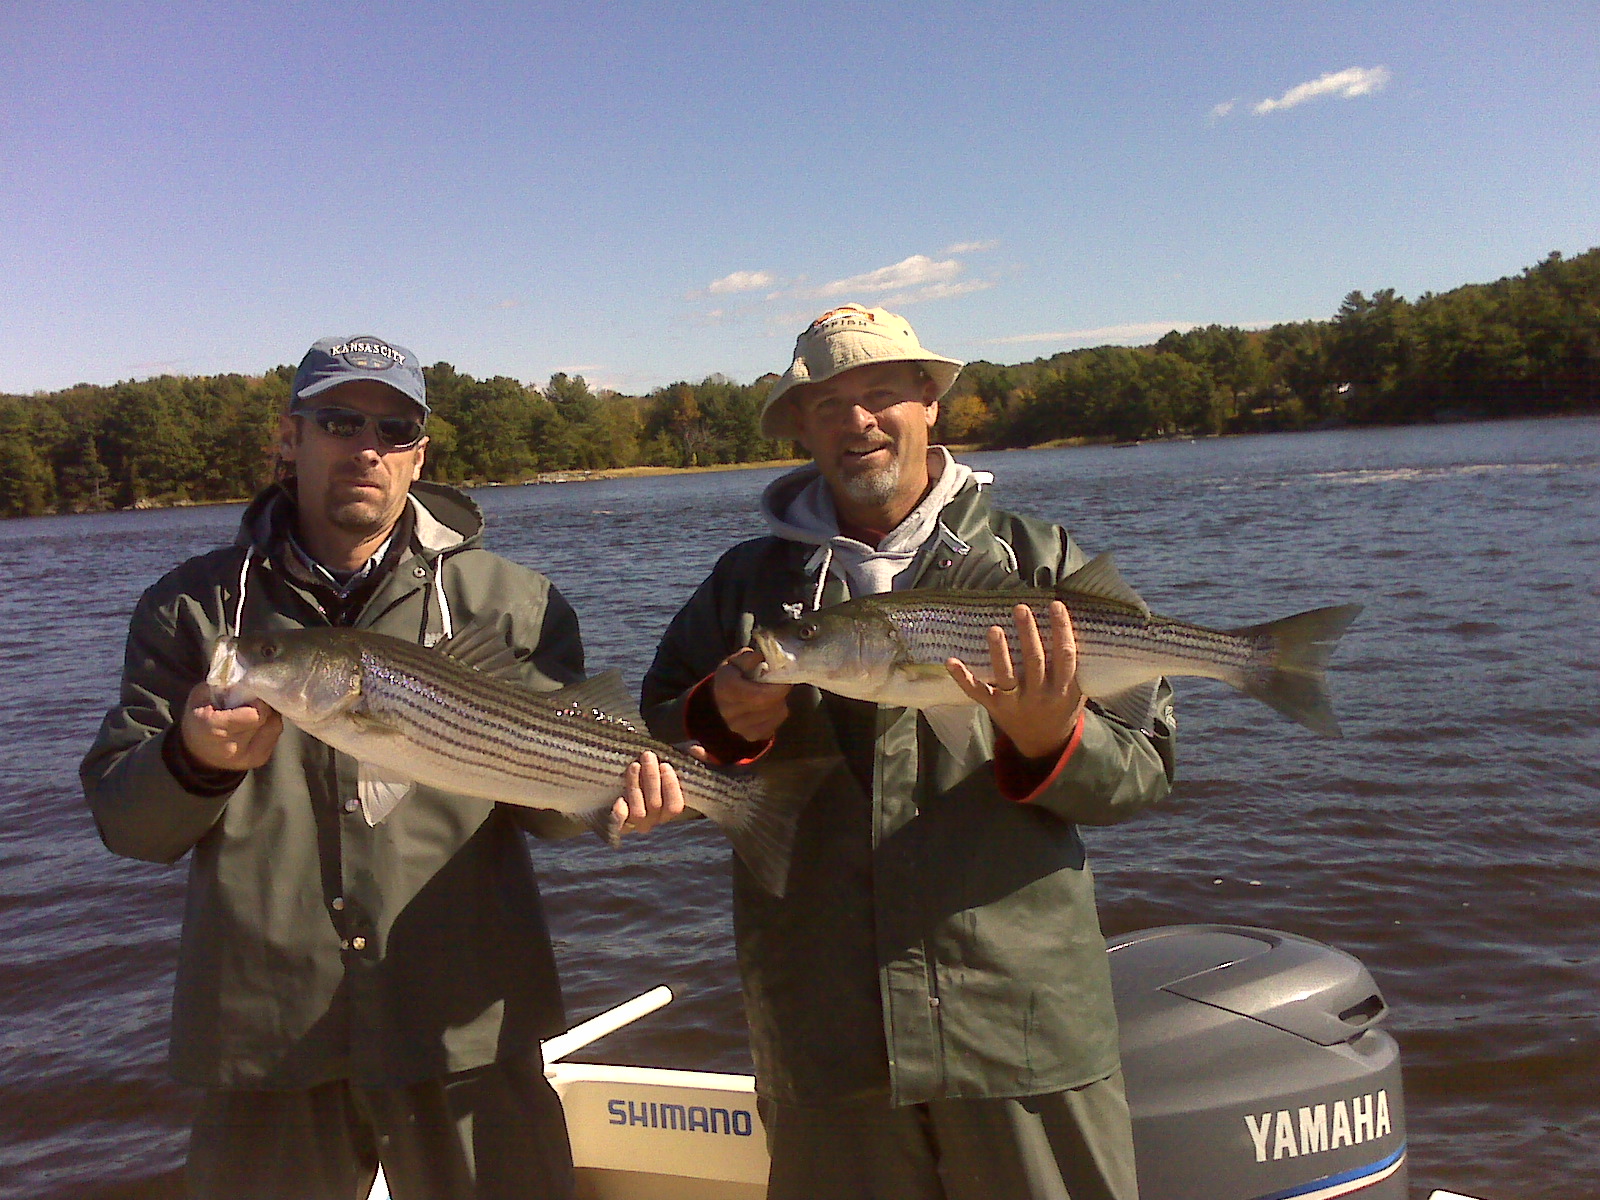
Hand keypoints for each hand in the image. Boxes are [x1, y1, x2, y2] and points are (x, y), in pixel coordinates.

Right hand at [179, 682, 283, 770]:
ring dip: (269, 716)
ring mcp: (248, 758)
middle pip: (267, 719)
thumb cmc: (198, 719)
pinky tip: (256, 724)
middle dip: (263, 706)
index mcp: (215, 728)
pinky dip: (268, 726)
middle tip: (253, 701)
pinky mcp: (258, 760)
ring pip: (275, 726)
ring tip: (254, 712)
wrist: (196, 754)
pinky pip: (274, 736)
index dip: (256, 700)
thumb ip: (224, 685)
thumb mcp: (201, 696)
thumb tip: (248, 679)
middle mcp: (233, 747)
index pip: (255, 713)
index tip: (251, 694)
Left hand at [613, 746, 706, 833]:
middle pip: (655, 805)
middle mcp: (654, 820)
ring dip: (636, 786)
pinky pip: (619, 825)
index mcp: (669, 809)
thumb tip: (698, 750)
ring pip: (638, 812)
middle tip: (647, 756)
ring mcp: (635, 824)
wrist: (621, 779)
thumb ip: (690, 756)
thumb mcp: (672, 760)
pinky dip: (620, 815)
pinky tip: (619, 799)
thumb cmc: (653, 770)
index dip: (671, 787)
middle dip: (651, 778)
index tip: (665, 765)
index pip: (675, 806)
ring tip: (634, 765)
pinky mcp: (617, 825)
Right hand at [713, 647, 791, 741]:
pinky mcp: (751, 736)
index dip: (774, 685)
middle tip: (784, 682)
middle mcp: (729, 711)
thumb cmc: (734, 676)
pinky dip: (778, 712)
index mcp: (724, 689)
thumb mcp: (736, 661)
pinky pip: (775, 724)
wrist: (723, 702)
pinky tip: (772, 705)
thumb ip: (748, 657)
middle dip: (779, 691)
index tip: (783, 675)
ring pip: (773, 713)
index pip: (754, 693)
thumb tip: (760, 657)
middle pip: (765, 703)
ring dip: (780, 701)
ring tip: (774, 692)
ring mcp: (739, 727)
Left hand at [946, 600, 1085, 759]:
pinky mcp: (995, 707)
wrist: (1045, 744)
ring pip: (1007, 676)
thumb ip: (1071, 666)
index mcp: (1063, 690)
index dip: (1061, 630)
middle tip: (1020, 608)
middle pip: (1034, 661)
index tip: (1055, 606)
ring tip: (994, 629)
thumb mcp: (1075, 691)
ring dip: (999, 653)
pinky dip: (963, 678)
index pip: (1065, 655)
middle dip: (1028, 633)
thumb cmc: (1061, 708)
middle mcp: (1039, 696)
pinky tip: (951, 661)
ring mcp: (1015, 703)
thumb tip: (1066, 626)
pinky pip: (977, 692)